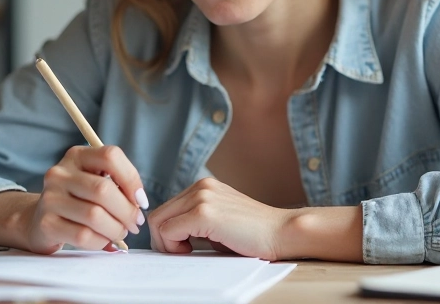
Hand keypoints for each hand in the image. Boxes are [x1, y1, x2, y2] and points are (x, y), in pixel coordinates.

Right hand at [23, 145, 146, 253]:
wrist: (39, 220)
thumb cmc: (78, 200)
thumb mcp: (94, 182)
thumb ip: (117, 185)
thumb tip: (139, 203)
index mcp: (77, 156)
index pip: (110, 156)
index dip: (131, 179)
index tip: (141, 200)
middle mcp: (60, 173)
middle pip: (103, 189)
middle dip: (127, 211)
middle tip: (135, 223)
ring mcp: (50, 198)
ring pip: (94, 215)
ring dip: (116, 229)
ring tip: (120, 232)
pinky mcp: (46, 223)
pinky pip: (83, 236)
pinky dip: (101, 241)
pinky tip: (103, 240)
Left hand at [147, 178, 290, 259]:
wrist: (281, 232)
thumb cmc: (253, 234)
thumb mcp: (219, 221)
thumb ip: (195, 222)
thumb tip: (167, 236)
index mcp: (204, 186)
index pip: (166, 208)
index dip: (166, 233)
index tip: (180, 247)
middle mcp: (201, 187)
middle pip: (158, 215)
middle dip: (162, 240)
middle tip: (182, 253)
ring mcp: (202, 197)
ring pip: (159, 222)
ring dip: (167, 243)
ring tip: (188, 251)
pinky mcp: (204, 213)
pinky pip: (169, 231)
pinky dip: (173, 246)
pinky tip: (192, 251)